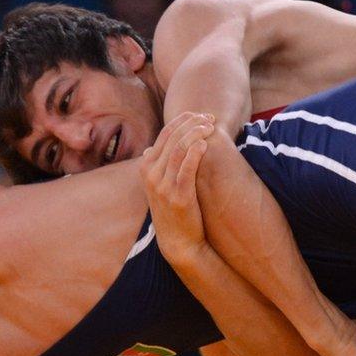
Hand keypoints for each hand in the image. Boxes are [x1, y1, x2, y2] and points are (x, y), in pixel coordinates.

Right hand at [140, 112, 214, 266]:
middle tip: (209, 118)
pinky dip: (195, 153)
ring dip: (195, 133)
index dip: (183, 120)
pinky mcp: (178, 196)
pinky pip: (185, 168)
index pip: (164, 135)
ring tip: (210, 126)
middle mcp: (150, 175)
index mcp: (145, 168)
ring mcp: (162, 186)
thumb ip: (156, 165)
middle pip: (172, 138)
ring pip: (178, 149)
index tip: (200, 115)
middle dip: (192, 123)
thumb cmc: (172, 209)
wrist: (177, 240)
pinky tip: (205, 144)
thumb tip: (151, 148)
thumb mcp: (158, 185)